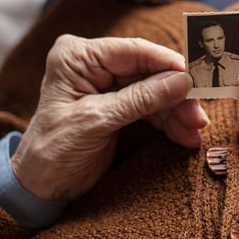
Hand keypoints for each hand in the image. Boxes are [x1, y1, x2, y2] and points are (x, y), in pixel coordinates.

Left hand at [11, 35, 208, 200]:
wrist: (41, 187)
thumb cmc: (52, 151)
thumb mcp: (96, 122)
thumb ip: (140, 100)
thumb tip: (181, 82)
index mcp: (78, 57)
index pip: (132, 51)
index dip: (167, 63)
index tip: (194, 77)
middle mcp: (94, 64)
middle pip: (149, 72)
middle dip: (176, 95)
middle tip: (198, 114)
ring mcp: (108, 84)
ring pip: (155, 90)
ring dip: (177, 112)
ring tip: (195, 130)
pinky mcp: (119, 105)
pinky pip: (151, 107)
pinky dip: (169, 122)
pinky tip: (185, 135)